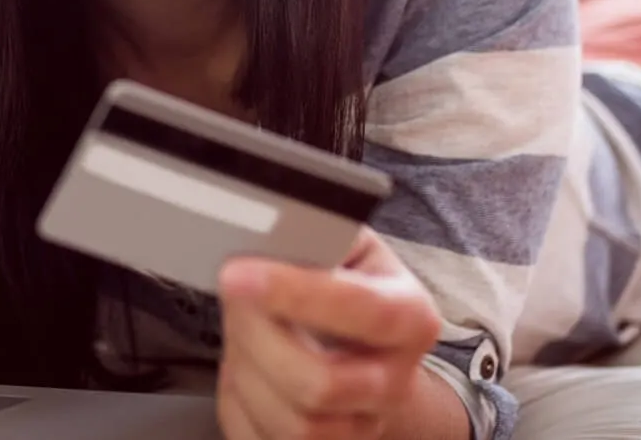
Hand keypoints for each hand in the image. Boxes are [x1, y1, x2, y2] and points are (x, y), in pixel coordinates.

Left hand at [215, 228, 441, 439]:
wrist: (362, 344)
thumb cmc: (348, 284)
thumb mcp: (348, 241)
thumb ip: (318, 231)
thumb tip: (270, 222)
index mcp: (410, 320)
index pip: (366, 314)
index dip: (299, 294)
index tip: (242, 271)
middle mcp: (392, 384)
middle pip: (320, 384)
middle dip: (257, 334)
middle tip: (230, 291)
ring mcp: (359, 428)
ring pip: (291, 424)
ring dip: (245, 369)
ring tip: (239, 327)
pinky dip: (238, 402)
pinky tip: (242, 366)